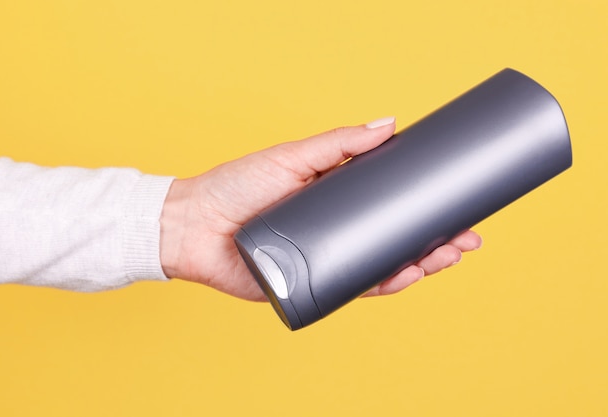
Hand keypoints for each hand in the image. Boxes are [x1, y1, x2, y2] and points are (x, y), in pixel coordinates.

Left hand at [159, 118, 481, 300]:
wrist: (192, 226)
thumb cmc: (236, 187)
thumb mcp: (292, 156)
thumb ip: (338, 143)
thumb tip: (388, 123)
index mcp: (335, 202)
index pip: (390, 207)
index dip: (425, 210)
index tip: (459, 208)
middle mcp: (335, 233)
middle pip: (394, 241)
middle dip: (434, 243)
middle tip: (466, 239)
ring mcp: (325, 261)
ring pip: (380, 268)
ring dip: (417, 266)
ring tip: (444, 256)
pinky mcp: (310, 286)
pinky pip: (352, 289)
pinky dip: (381, 285)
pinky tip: (406, 276)